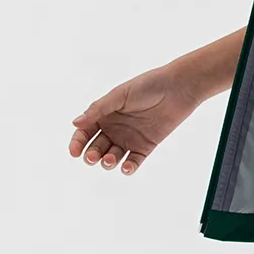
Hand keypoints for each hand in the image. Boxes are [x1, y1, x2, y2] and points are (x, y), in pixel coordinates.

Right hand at [68, 64, 202, 175]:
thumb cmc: (148, 85)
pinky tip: (127, 168)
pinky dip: (128, 168)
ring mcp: (129, 139)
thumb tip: (75, 123)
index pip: (85, 132)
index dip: (78, 143)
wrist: (177, 88)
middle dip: (91, 156)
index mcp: (105, 114)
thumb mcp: (120, 95)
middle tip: (92, 157)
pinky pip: (133, 162)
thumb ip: (98, 109)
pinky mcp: (145, 147)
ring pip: (112, 158)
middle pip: (96, 148)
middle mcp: (114, 128)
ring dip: (107, 163)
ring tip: (110, 160)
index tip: (75, 152)